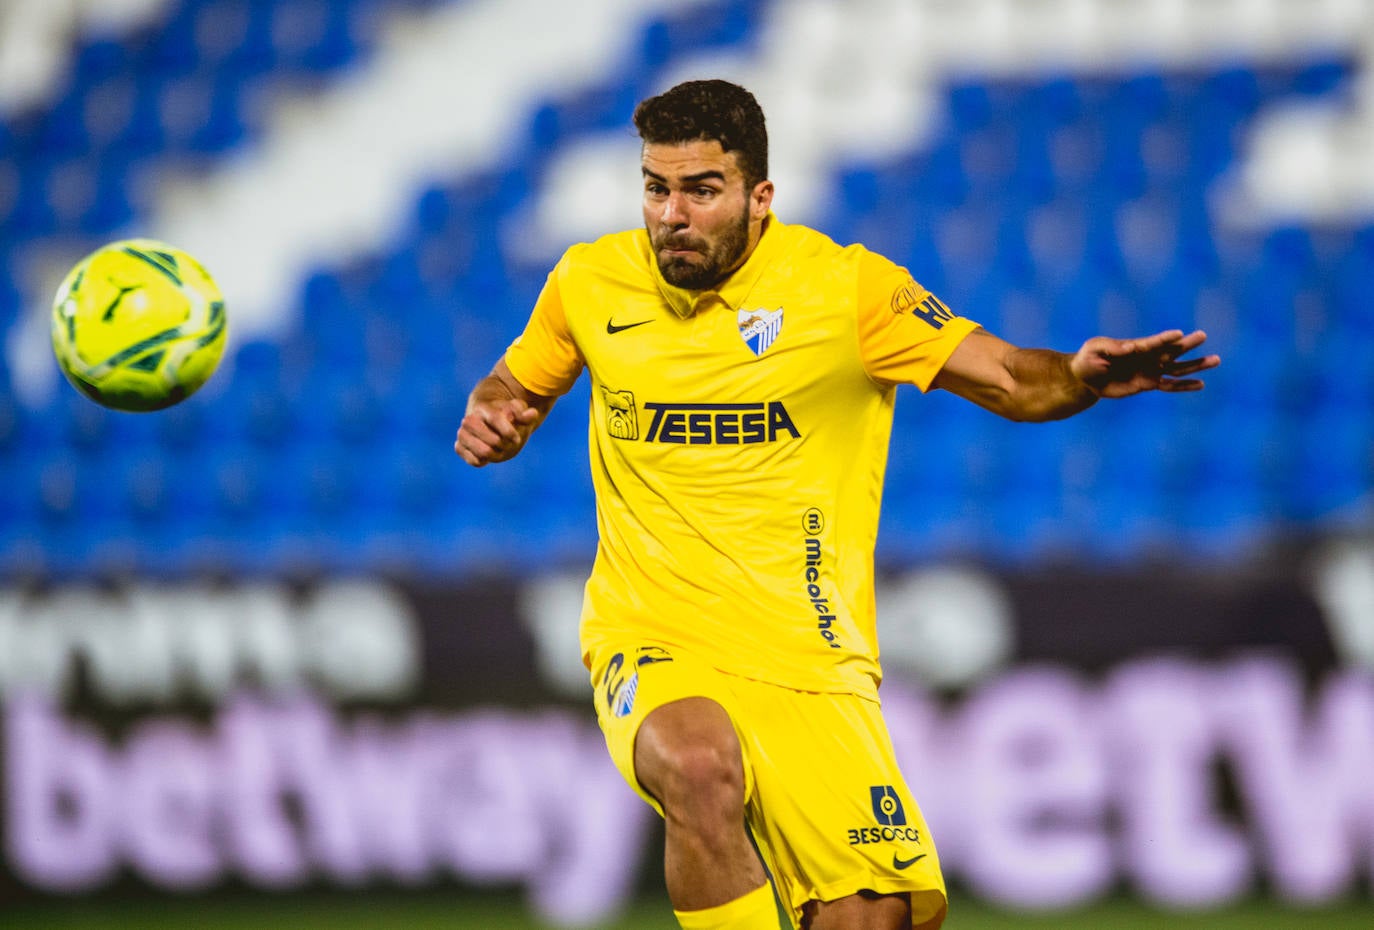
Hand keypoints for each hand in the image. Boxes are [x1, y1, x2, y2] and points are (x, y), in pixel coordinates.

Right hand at [454, 395, 540, 465]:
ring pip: (483, 452)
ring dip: (496, 454)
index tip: (517, 439)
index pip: (496, 419)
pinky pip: (474, 461)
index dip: (509, 431)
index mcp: (483, 408)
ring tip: (498, 449)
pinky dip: (484, 461)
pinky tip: (487, 455)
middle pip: (493, 440)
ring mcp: (462, 434)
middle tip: (507, 443)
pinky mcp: (459, 447)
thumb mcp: (517, 411)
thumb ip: (525, 414)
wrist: (485, 421)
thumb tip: (532, 414)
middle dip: (504, 445)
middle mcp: (469, 420)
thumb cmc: (505, 415)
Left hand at [1070, 329, 1219, 398]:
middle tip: (1203, 335)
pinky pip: (1170, 386)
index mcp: (1134, 346)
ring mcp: (1150, 370)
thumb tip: (1130, 347)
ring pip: (1177, 368)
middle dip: (1186, 344)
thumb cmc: (1088, 359)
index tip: (1178, 334)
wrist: (1084, 378)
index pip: (1152, 342)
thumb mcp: (1095, 349)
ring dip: (1195, 365)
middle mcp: (1147, 357)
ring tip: (1215, 360)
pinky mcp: (1148, 384)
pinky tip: (1200, 385)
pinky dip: (1184, 386)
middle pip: (1171, 351)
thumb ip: (1111, 347)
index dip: (1164, 339)